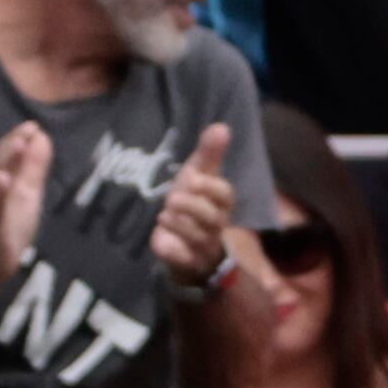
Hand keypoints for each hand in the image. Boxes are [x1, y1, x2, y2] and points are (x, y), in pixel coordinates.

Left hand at [149, 120, 238, 283]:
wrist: (183, 244)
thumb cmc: (193, 204)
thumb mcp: (199, 177)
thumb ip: (209, 154)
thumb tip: (221, 126)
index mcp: (222, 204)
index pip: (225, 195)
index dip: (210, 187)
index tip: (191, 179)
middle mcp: (217, 225)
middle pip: (213, 217)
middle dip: (190, 205)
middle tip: (173, 198)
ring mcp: (203, 246)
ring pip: (198, 237)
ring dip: (177, 222)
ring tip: (164, 215)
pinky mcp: (187, 262)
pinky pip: (181, 257)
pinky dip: (170, 247)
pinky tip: (161, 238)